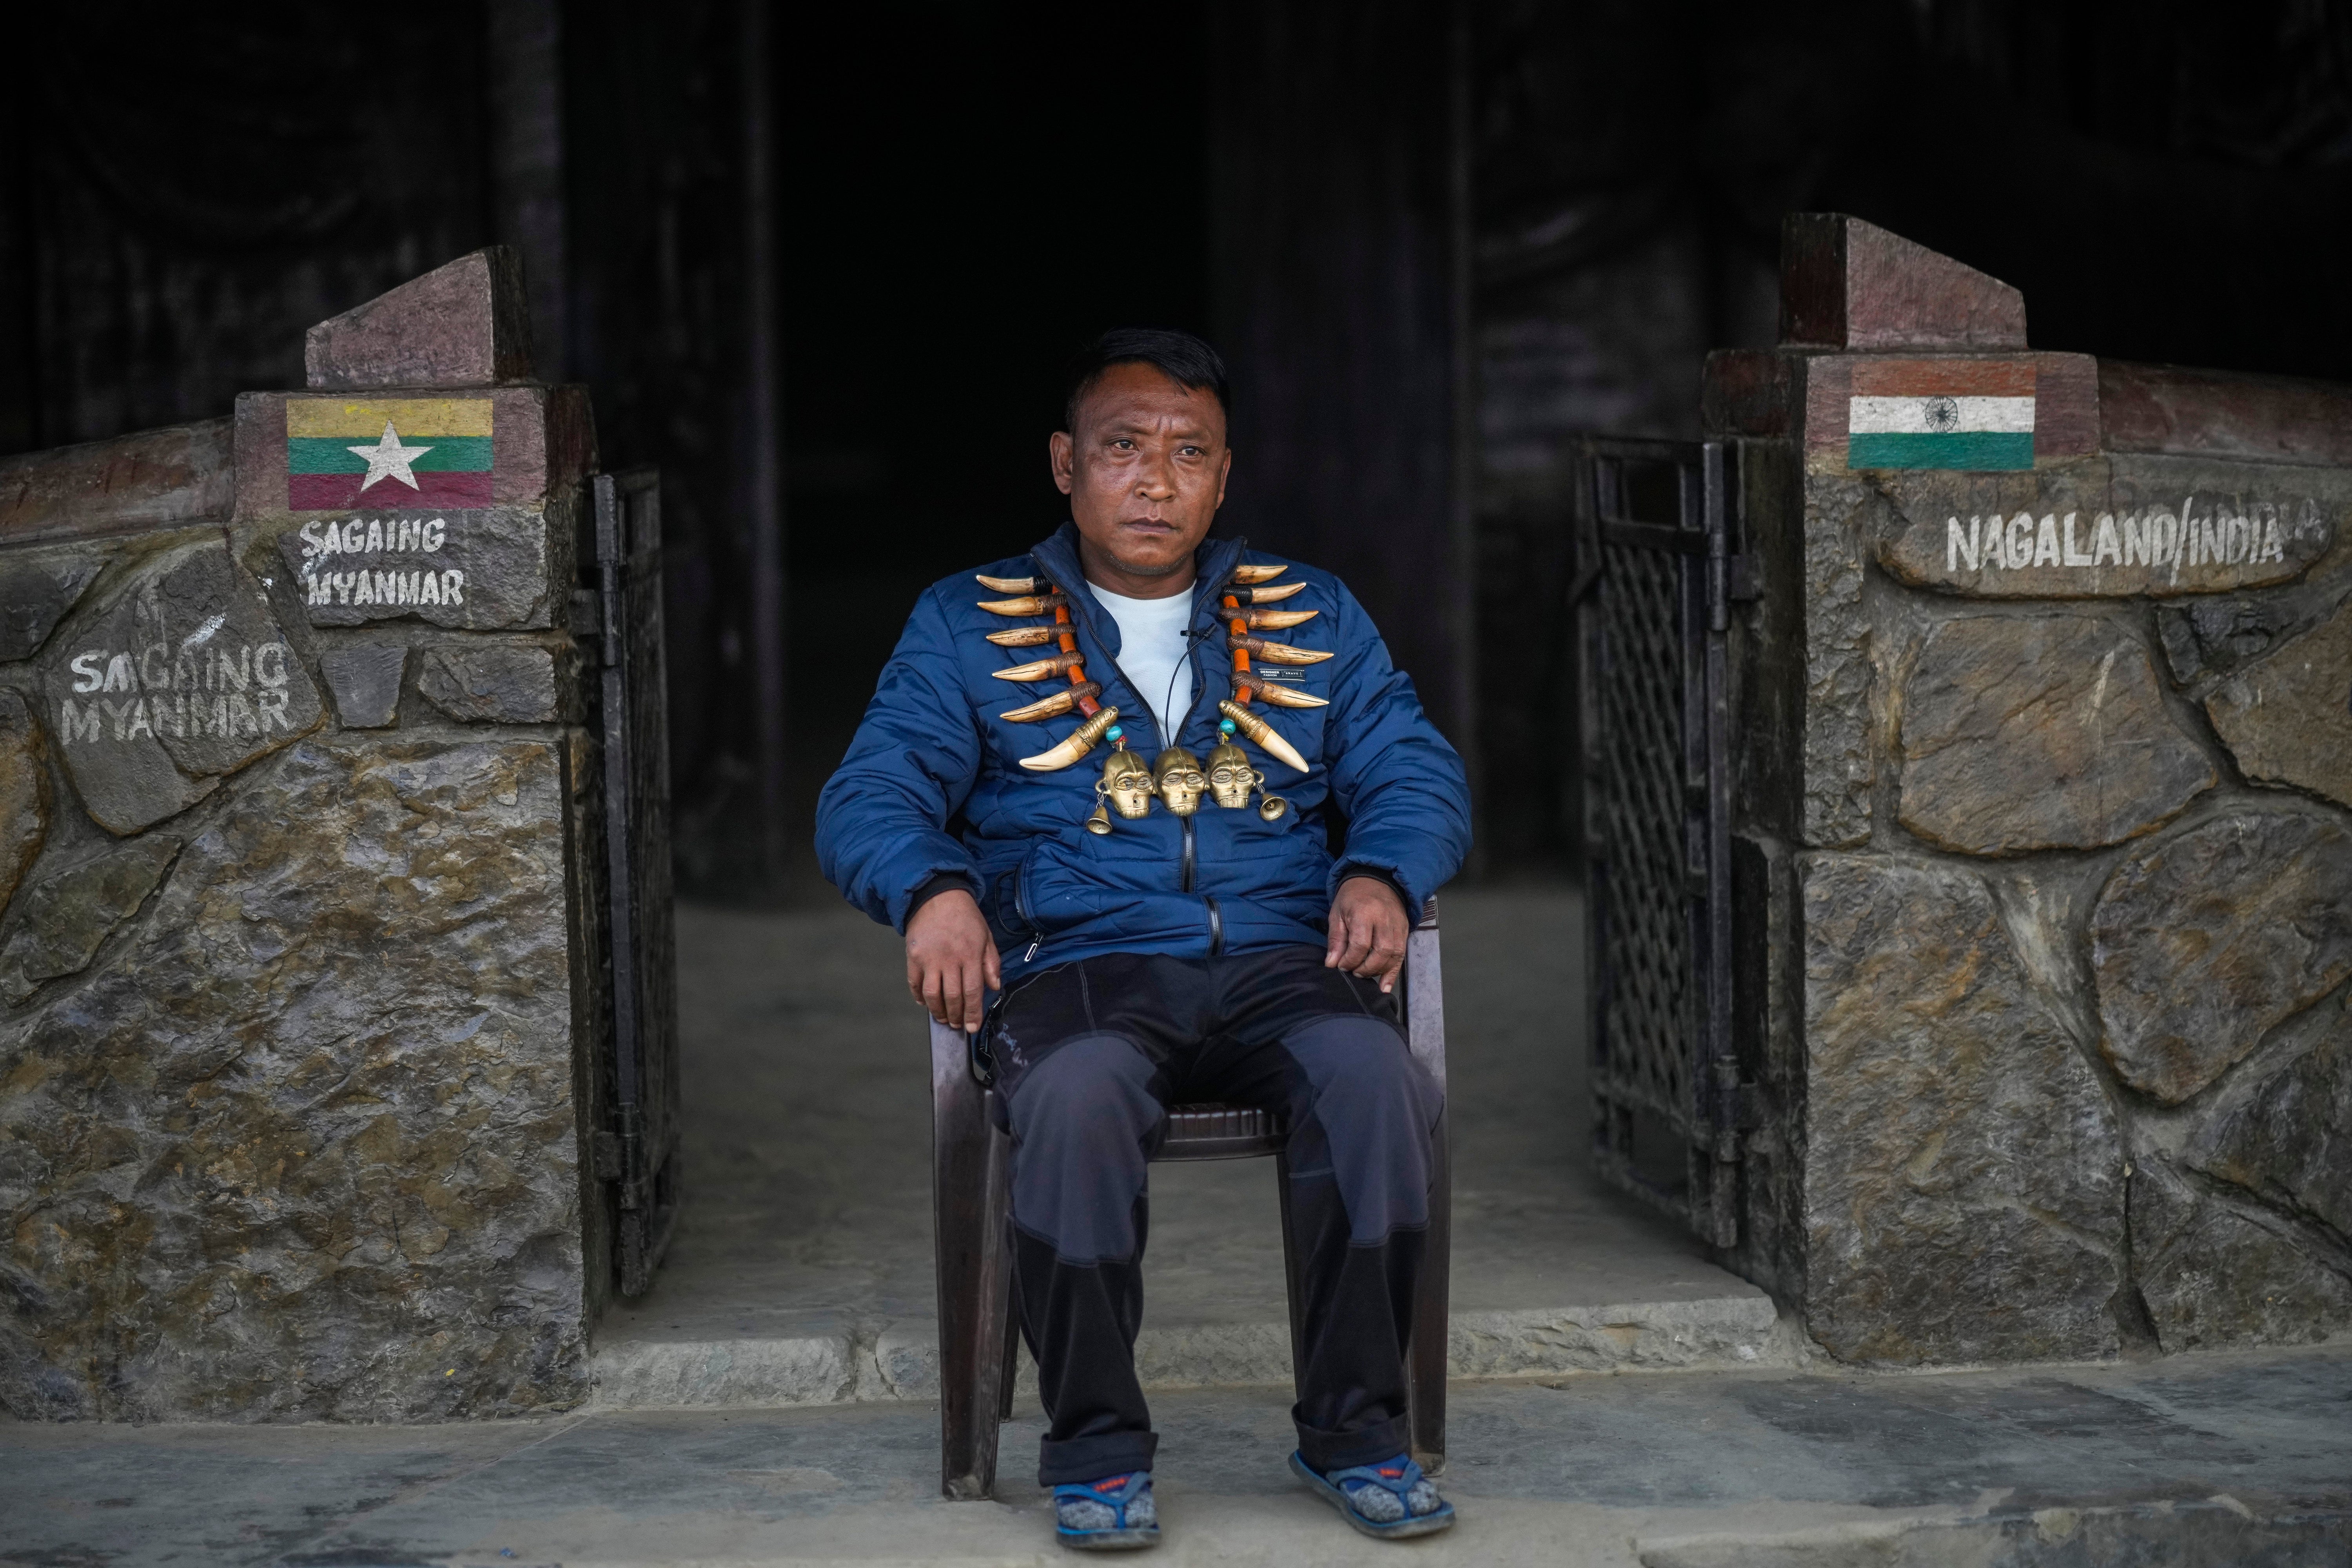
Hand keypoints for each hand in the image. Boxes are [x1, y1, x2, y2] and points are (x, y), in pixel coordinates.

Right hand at [906, 889, 1000, 1032]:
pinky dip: (919, 997)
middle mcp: (949, 959)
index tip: (972, 1027)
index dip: (973, 1013)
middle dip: (956, 1016)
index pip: (973, 992)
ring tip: (944, 1018)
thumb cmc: (965, 917)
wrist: (937, 896)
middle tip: (958, 1025)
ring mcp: (929, 958)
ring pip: (932, 994)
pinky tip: (926, 1003)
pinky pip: (914, 983)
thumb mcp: (986, 936)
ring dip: (938, 1011)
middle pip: (952, 997)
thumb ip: (992, 963)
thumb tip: (995, 987)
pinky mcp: (913, 956)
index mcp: (970, 954)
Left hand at [1326, 875, 1408, 992]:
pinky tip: (1385, 986)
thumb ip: (1336, 939)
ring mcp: (1398, 926)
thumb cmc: (1353, 896)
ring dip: (1378, 971)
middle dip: (1365, 968)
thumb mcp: (1337, 913)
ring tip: (1364, 974)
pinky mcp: (1405, 931)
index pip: (1360, 945)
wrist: (1376, 879)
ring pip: (1394, 956)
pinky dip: (1393, 973)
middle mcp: (1385, 920)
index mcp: (1365, 913)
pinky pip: (1401, 956)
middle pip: (1381, 952)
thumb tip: (1332, 964)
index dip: (1349, 960)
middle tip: (1353, 972)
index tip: (1340, 966)